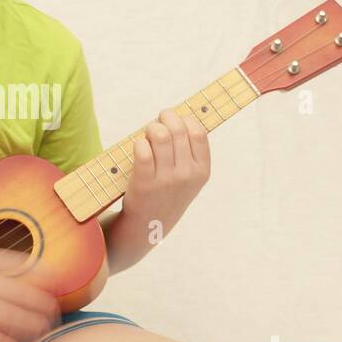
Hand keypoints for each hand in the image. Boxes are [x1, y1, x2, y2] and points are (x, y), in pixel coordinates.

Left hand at [121, 109, 210, 242]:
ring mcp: (166, 180)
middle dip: (165, 118)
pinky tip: (139, 146)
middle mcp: (187, 175)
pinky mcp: (145, 183)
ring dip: (151, 128)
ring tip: (147, 133)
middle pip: (178, 130)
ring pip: (161, 136)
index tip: (176, 120)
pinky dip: (139, 143)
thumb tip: (180, 116)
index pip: (199, 133)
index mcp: (202, 171)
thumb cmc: (167, 193)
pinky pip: (143, 150)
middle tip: (157, 123)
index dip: (185, 120)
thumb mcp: (189, 179)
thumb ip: (190, 152)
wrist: (148, 225)